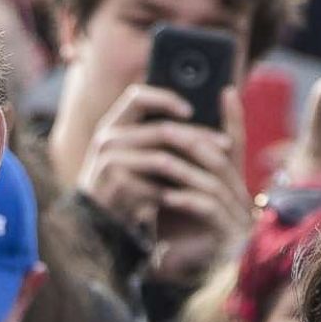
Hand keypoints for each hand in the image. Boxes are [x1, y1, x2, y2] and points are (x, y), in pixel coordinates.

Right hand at [76, 83, 236, 235]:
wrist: (94, 224)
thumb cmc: (120, 186)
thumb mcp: (130, 156)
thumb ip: (151, 137)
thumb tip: (193, 116)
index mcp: (112, 125)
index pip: (137, 96)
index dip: (165, 98)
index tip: (190, 109)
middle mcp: (107, 140)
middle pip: (162, 130)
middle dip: (199, 137)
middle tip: (226, 145)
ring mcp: (110, 164)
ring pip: (162, 159)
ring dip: (194, 167)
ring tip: (217, 172)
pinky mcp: (117, 188)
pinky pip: (156, 187)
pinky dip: (178, 192)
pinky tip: (197, 197)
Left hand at [150, 87, 252, 284]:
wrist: (188, 281)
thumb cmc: (181, 237)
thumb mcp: (176, 197)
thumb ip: (175, 172)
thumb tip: (160, 136)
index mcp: (229, 186)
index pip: (234, 145)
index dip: (233, 117)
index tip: (225, 89)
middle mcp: (238, 198)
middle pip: (222, 159)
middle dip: (194, 140)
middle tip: (167, 127)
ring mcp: (235, 218)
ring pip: (213, 182)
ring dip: (184, 169)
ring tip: (159, 158)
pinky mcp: (225, 239)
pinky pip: (207, 212)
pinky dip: (186, 200)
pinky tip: (166, 196)